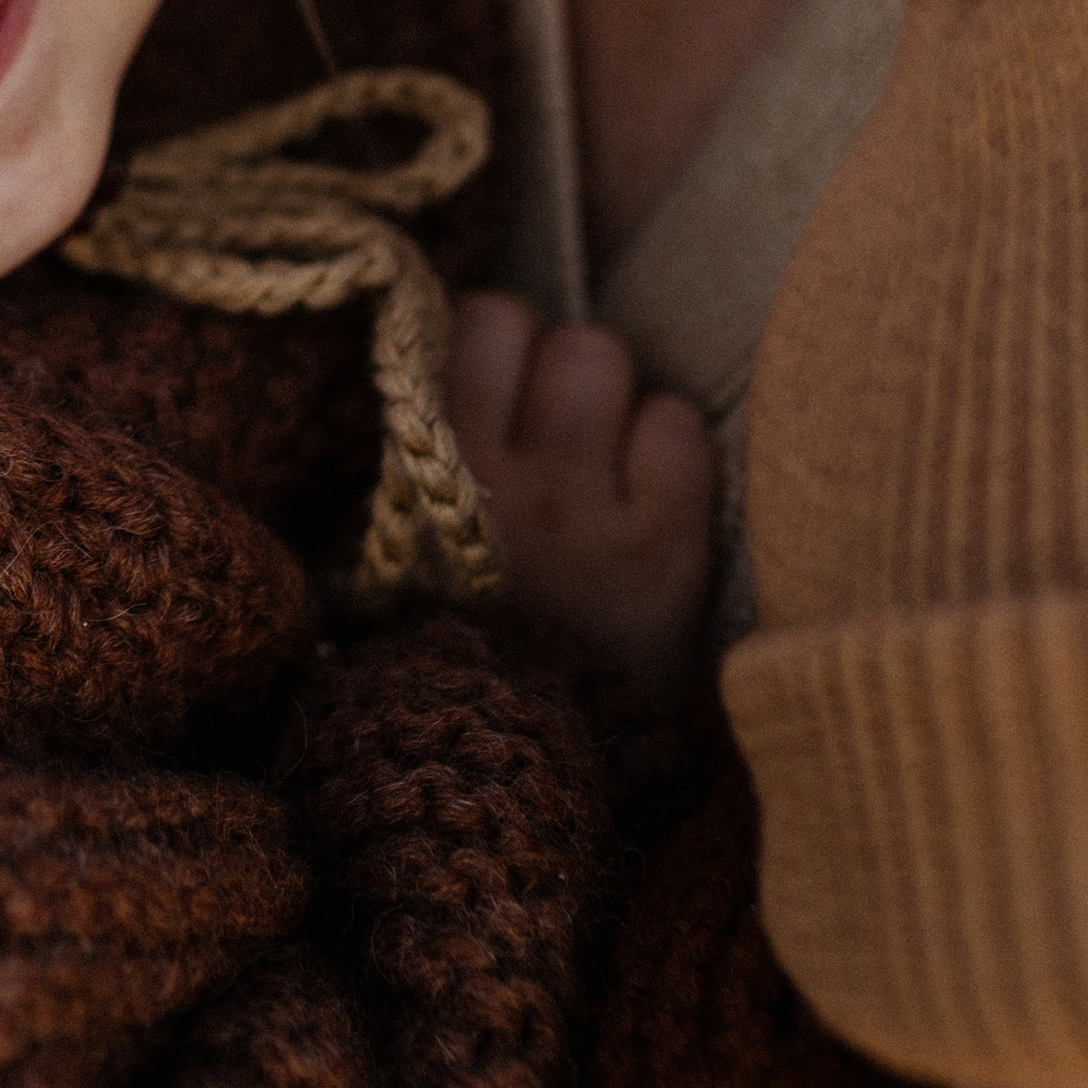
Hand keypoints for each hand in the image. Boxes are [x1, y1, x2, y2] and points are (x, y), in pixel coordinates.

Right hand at [445, 296, 713, 705]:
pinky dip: (673, 454)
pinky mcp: (657, 549)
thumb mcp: (408, 543)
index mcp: (427, 473)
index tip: (511, 391)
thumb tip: (454, 340)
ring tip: (613, 462)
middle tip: (571, 434)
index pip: (485, 320)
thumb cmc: (467, 634)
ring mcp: (579, 512)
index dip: (509, 346)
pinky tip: (656, 501)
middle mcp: (497, 480)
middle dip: (575, 372)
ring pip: (616, 366)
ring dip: (622, 404)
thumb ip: (423, 451)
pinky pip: (680, 430)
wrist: (521, 767)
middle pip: (566, 338)